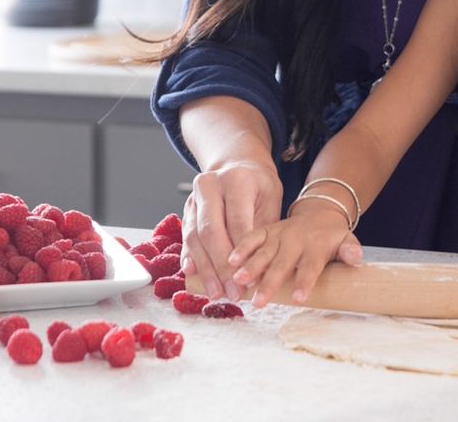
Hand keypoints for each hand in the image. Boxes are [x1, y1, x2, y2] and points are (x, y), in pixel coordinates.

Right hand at [182, 154, 283, 300]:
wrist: (237, 164)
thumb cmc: (259, 185)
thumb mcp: (271, 198)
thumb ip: (264, 229)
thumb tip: (259, 269)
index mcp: (236, 179)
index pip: (236, 222)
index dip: (242, 254)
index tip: (250, 279)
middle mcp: (209, 185)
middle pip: (211, 232)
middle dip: (222, 267)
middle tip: (233, 292)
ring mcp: (193, 198)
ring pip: (195, 238)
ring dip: (205, 269)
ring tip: (216, 292)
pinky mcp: (186, 210)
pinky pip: (185, 237)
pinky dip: (190, 258)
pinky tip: (193, 275)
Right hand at [230, 203, 362, 307]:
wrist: (318, 212)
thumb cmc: (331, 236)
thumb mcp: (346, 240)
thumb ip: (349, 249)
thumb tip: (355, 256)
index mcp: (316, 246)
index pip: (310, 266)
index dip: (305, 282)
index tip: (298, 299)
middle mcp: (295, 240)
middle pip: (282, 263)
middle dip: (270, 282)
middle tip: (259, 302)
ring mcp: (278, 234)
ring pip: (263, 251)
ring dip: (250, 267)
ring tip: (238, 281)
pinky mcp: (266, 230)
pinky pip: (252, 237)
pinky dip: (241, 248)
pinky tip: (229, 261)